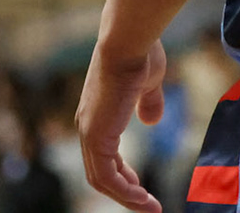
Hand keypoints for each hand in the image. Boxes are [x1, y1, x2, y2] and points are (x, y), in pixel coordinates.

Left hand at [77, 39, 168, 212]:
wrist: (129, 42)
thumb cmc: (139, 55)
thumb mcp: (148, 83)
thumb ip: (148, 102)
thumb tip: (152, 120)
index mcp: (97, 114)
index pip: (104, 155)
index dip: (122, 173)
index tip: (139, 186)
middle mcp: (87, 126)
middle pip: (101, 172)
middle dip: (125, 191)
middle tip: (147, 204)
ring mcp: (89, 133)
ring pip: (103, 180)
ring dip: (127, 197)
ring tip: (150, 208)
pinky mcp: (96, 138)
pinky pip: (107, 177)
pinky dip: (124, 192)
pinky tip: (143, 198)